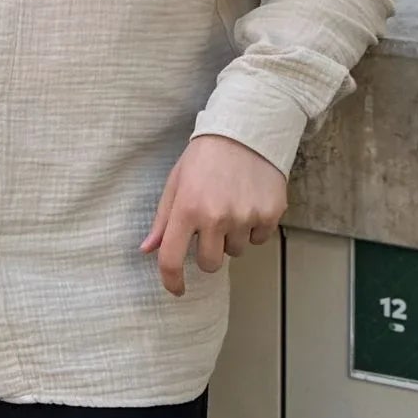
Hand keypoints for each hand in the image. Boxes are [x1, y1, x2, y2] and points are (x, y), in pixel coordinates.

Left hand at [141, 135, 287, 296]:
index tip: (177, 288)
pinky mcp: (270, 214)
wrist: (246, 129)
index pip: (172, 259)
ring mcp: (245, 216)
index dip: (172, 280)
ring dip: (232, 236)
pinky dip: (254, 227)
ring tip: (232, 204)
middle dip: (209, 252)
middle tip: (211, 225)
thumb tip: (147, 250)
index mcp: (187, 208)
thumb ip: (162, 219)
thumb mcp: (176, 181)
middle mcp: (216, 216)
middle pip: (210, 264)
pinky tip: (250, 201)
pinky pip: (259, 238)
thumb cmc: (205, 156)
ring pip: (236, 251)